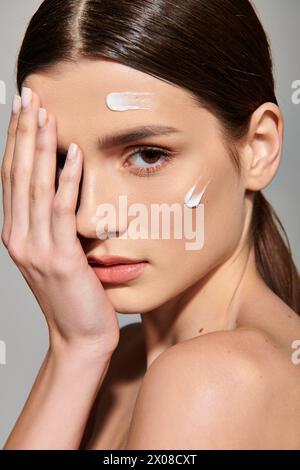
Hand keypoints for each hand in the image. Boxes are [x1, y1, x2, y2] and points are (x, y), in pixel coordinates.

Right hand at [1, 88, 119, 355]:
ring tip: (45, 113)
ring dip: (40, 147)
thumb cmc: (72, 296)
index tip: (22, 111)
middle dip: (23, 133)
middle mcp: (19, 237)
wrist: (79, 337)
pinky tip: (72, 153)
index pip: (11, 178)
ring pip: (34, 187)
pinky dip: (66, 180)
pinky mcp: (60, 258)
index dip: (15, 142)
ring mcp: (36, 248)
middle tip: (28, 96)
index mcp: (16, 233)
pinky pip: (61, 211)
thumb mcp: (54, 255)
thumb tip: (61, 190)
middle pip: (18, 175)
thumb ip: (52, 225)